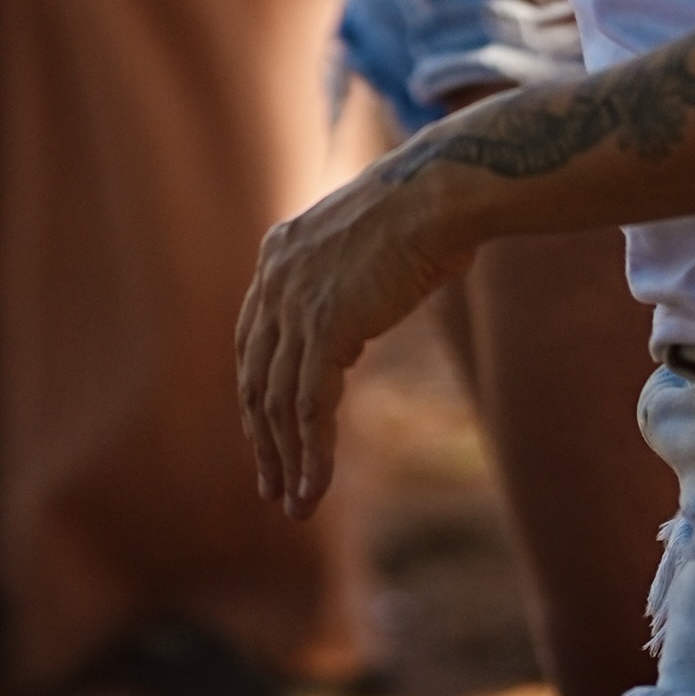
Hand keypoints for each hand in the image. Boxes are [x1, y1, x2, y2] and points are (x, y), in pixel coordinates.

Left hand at [237, 146, 476, 516]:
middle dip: (263, 439)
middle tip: (271, 486)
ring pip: (278, 404)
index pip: (253, 343)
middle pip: (254, 378)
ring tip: (295, 504)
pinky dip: (312, 455)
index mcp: (279, 254)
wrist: (441, 191)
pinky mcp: (325, 327)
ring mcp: (295, 304)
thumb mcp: (365, 243)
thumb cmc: (427, 211)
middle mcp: (275, 279)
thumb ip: (345, 281)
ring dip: (285, 461)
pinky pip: (309, 409)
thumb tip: (353, 319)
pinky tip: (315, 489)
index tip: (268, 437)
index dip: (259, 397)